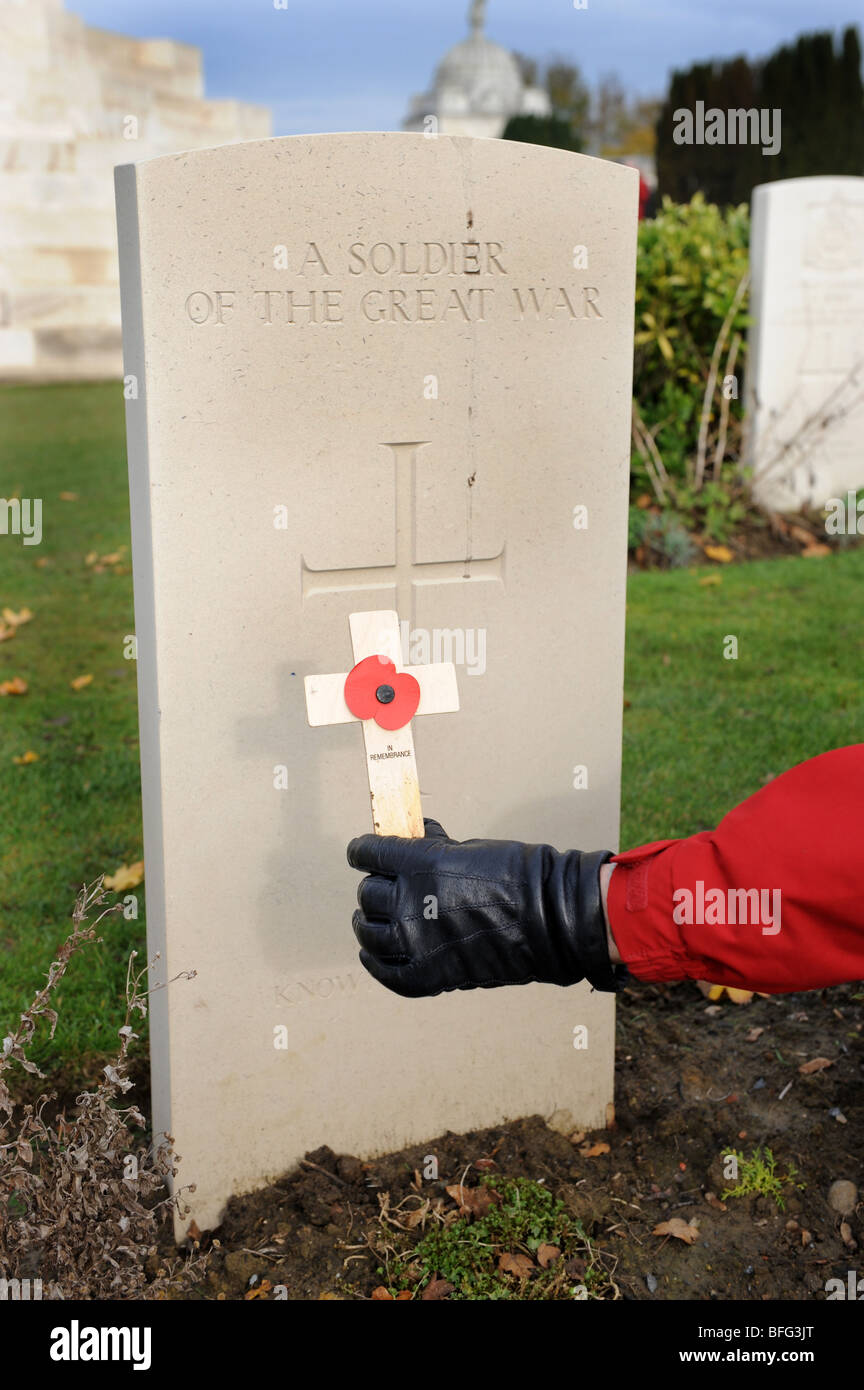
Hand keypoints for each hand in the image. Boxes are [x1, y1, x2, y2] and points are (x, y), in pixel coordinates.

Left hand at [347, 819, 624, 998]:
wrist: (552, 919)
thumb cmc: (520, 876)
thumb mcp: (471, 848)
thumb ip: (435, 848)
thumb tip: (418, 838)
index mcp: (418, 864)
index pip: (368, 854)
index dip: (363, 851)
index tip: (363, 852)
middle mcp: (410, 903)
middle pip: (369, 893)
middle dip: (376, 886)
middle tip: (385, 886)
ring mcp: (416, 942)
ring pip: (369, 931)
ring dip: (368, 922)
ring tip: (373, 919)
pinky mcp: (429, 975)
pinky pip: (387, 972)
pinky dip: (376, 961)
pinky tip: (373, 952)